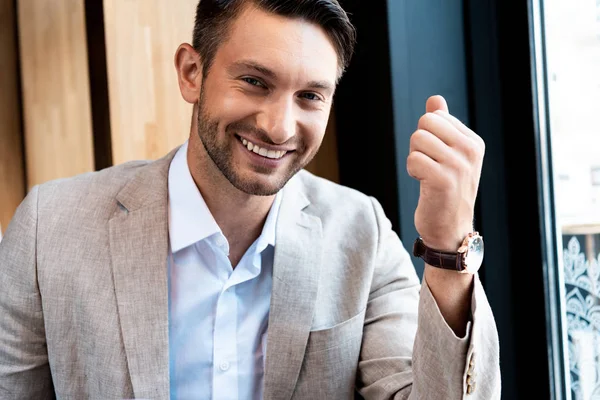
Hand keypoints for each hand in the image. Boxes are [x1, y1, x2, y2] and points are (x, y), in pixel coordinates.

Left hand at [407, 95, 484, 251]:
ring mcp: (459, 165)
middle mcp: (470, 151)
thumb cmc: (446, 190)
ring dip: (415, 159)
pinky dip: (413, 172)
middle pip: (425, 123)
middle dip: (418, 144)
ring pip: (417, 140)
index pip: (435, 116)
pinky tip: (425, 185)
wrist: (450, 229)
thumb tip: (435, 99)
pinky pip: (413, 160)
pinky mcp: (444, 180)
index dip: (427, 136)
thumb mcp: (449, 155)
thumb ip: (443, 126)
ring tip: (427, 176)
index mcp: (473, 141)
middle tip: (428, 166)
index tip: (437, 158)